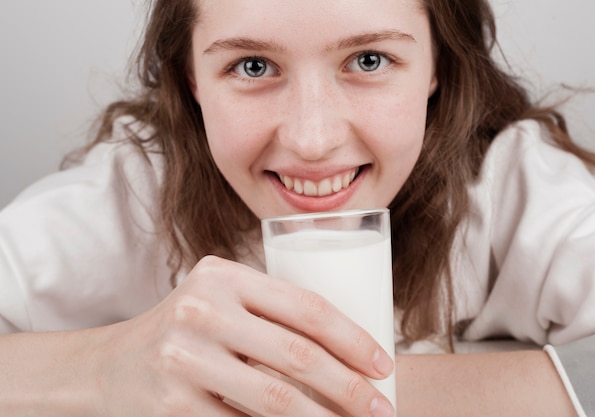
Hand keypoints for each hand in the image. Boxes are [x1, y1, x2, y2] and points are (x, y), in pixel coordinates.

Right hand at [94, 256, 394, 416]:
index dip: (353, 339)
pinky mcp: (171, 405)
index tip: (382, 365)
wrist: (109, 365)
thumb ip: (270, 311)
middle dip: (351, 388)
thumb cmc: (186, 329)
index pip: (306, 307)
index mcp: (224, 276)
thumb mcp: (221, 300)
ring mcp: (183, 359)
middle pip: (298, 356)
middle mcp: (202, 310)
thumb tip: (348, 353)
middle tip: (381, 410)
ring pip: (276, 400)